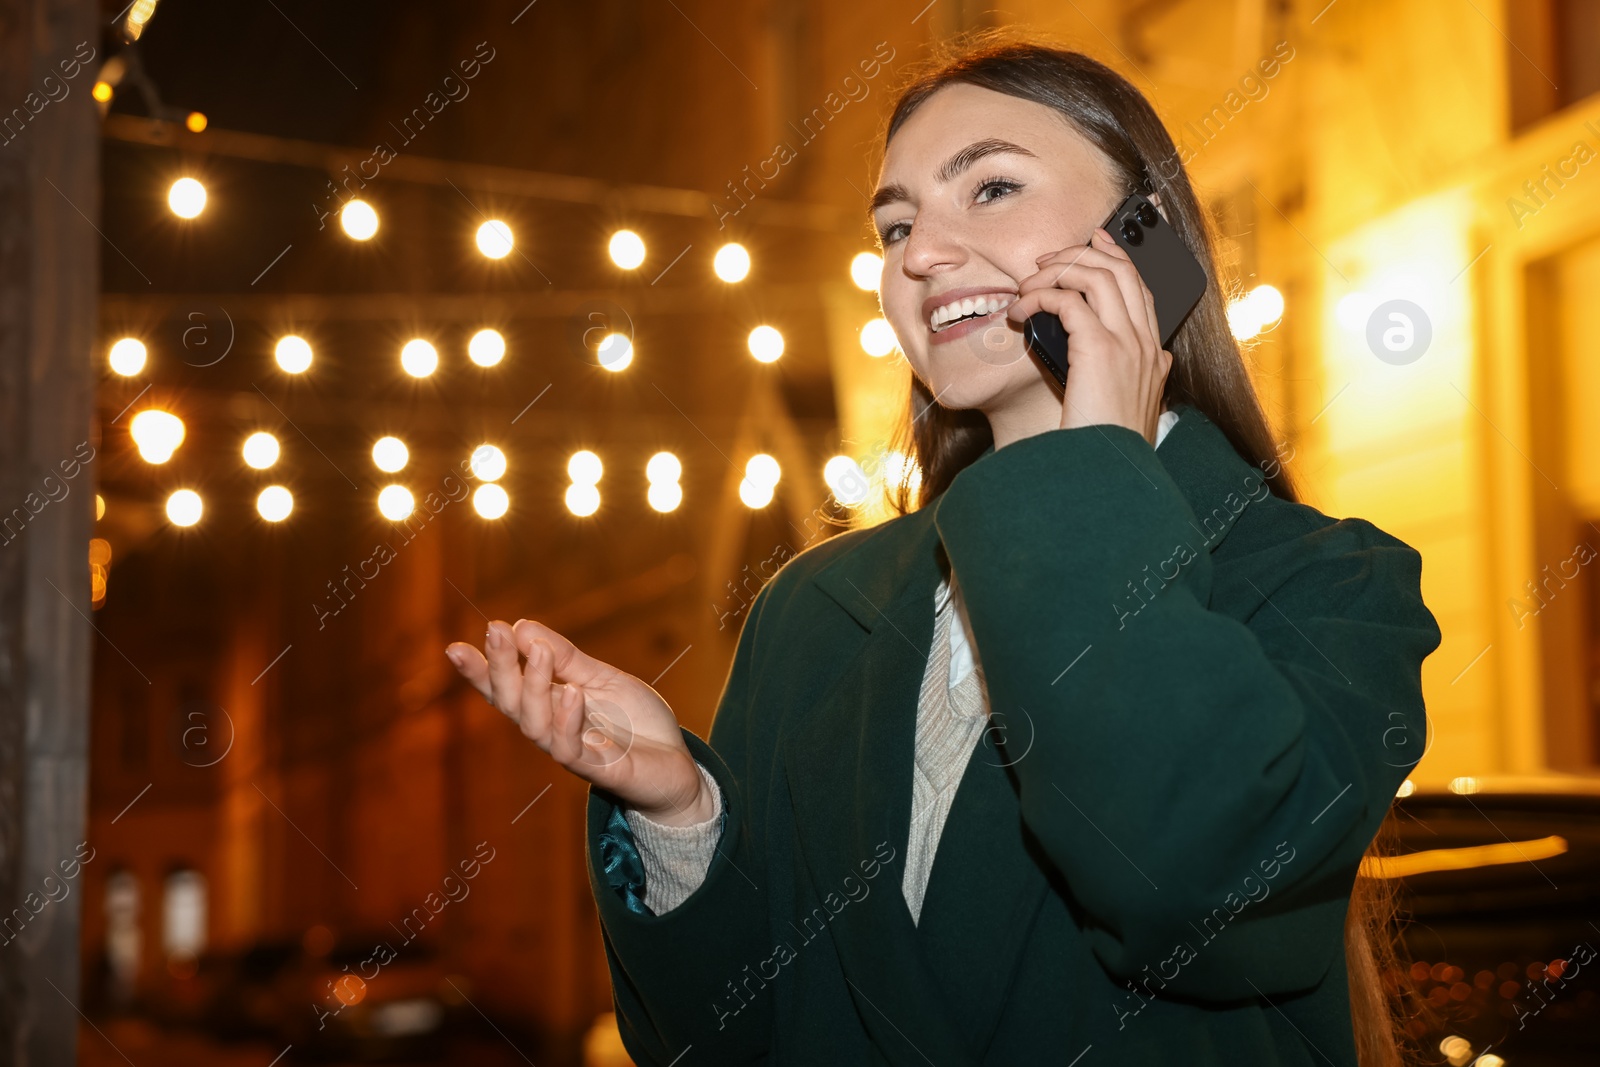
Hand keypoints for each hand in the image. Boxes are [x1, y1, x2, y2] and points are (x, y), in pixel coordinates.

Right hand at [446, 621, 714, 826]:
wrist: (678, 767)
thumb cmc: (637, 723)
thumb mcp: (603, 679)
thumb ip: (567, 658)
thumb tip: (523, 626)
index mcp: (550, 706)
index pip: (507, 687)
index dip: (481, 671)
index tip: (455, 648)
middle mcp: (553, 730)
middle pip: (512, 703)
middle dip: (500, 668)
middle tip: (495, 630)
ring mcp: (573, 752)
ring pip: (535, 726)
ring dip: (533, 687)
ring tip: (539, 653)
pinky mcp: (598, 770)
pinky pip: (572, 750)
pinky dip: (568, 720)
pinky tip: (571, 694)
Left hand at [1005, 226, 1171, 443]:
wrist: (1109, 477)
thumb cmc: (1104, 451)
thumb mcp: (1122, 412)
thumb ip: (1125, 380)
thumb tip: (1113, 360)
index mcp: (1153, 356)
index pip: (1141, 288)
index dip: (1116, 258)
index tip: (1092, 242)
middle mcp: (1147, 344)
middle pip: (1122, 271)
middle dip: (1081, 254)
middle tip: (1045, 259)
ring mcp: (1128, 344)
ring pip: (1098, 276)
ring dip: (1056, 271)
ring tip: (1027, 284)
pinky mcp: (1101, 350)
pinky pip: (1069, 300)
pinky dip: (1040, 296)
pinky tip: (1020, 311)